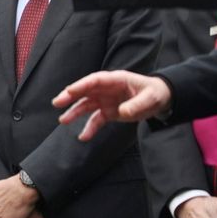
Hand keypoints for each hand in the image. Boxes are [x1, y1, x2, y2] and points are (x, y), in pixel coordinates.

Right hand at [53, 71, 172, 140]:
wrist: (158, 100)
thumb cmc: (154, 94)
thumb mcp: (150, 98)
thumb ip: (136, 105)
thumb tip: (123, 113)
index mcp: (116, 80)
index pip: (95, 80)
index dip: (82, 85)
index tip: (69, 91)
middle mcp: (107, 89)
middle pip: (85, 91)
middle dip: (71, 96)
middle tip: (57, 102)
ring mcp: (106, 101)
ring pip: (86, 105)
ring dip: (74, 112)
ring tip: (63, 121)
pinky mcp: (108, 112)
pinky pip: (96, 120)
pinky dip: (89, 128)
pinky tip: (83, 137)